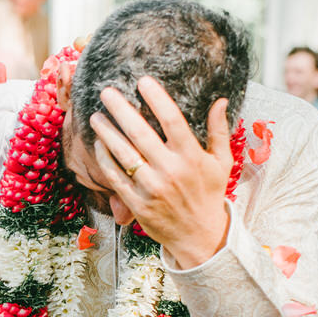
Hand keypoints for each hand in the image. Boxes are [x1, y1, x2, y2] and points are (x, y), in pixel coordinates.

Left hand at [91, 76, 232, 268]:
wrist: (200, 235)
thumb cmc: (209, 193)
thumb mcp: (222, 162)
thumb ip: (219, 131)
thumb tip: (221, 101)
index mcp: (191, 157)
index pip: (171, 120)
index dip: (156, 98)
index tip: (142, 81)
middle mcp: (170, 170)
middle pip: (141, 133)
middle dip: (122, 110)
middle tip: (107, 91)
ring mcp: (151, 188)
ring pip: (123, 154)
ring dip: (107, 133)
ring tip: (96, 116)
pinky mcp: (137, 204)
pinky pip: (115, 177)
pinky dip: (105, 160)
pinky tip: (99, 144)